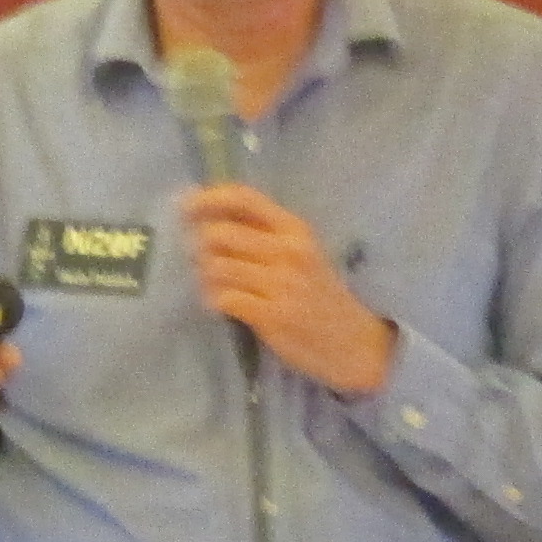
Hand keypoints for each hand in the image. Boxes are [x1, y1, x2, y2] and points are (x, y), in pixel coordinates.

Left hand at [180, 185, 396, 395]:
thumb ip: (266, 236)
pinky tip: (220, 305)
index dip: (208, 198)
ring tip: (212, 285)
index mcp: (296, 229)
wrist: (356, 343)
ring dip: (204, 277)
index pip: (245, 199)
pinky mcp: (272, 315)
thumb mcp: (303, 254)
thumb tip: (210, 221)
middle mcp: (288, 251)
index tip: (185, 207)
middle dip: (199, 246)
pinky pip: (223, 298)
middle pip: (221, 234)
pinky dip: (213, 301)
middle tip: (196, 260)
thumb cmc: (322, 296)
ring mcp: (281, 283)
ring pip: (217, 267)